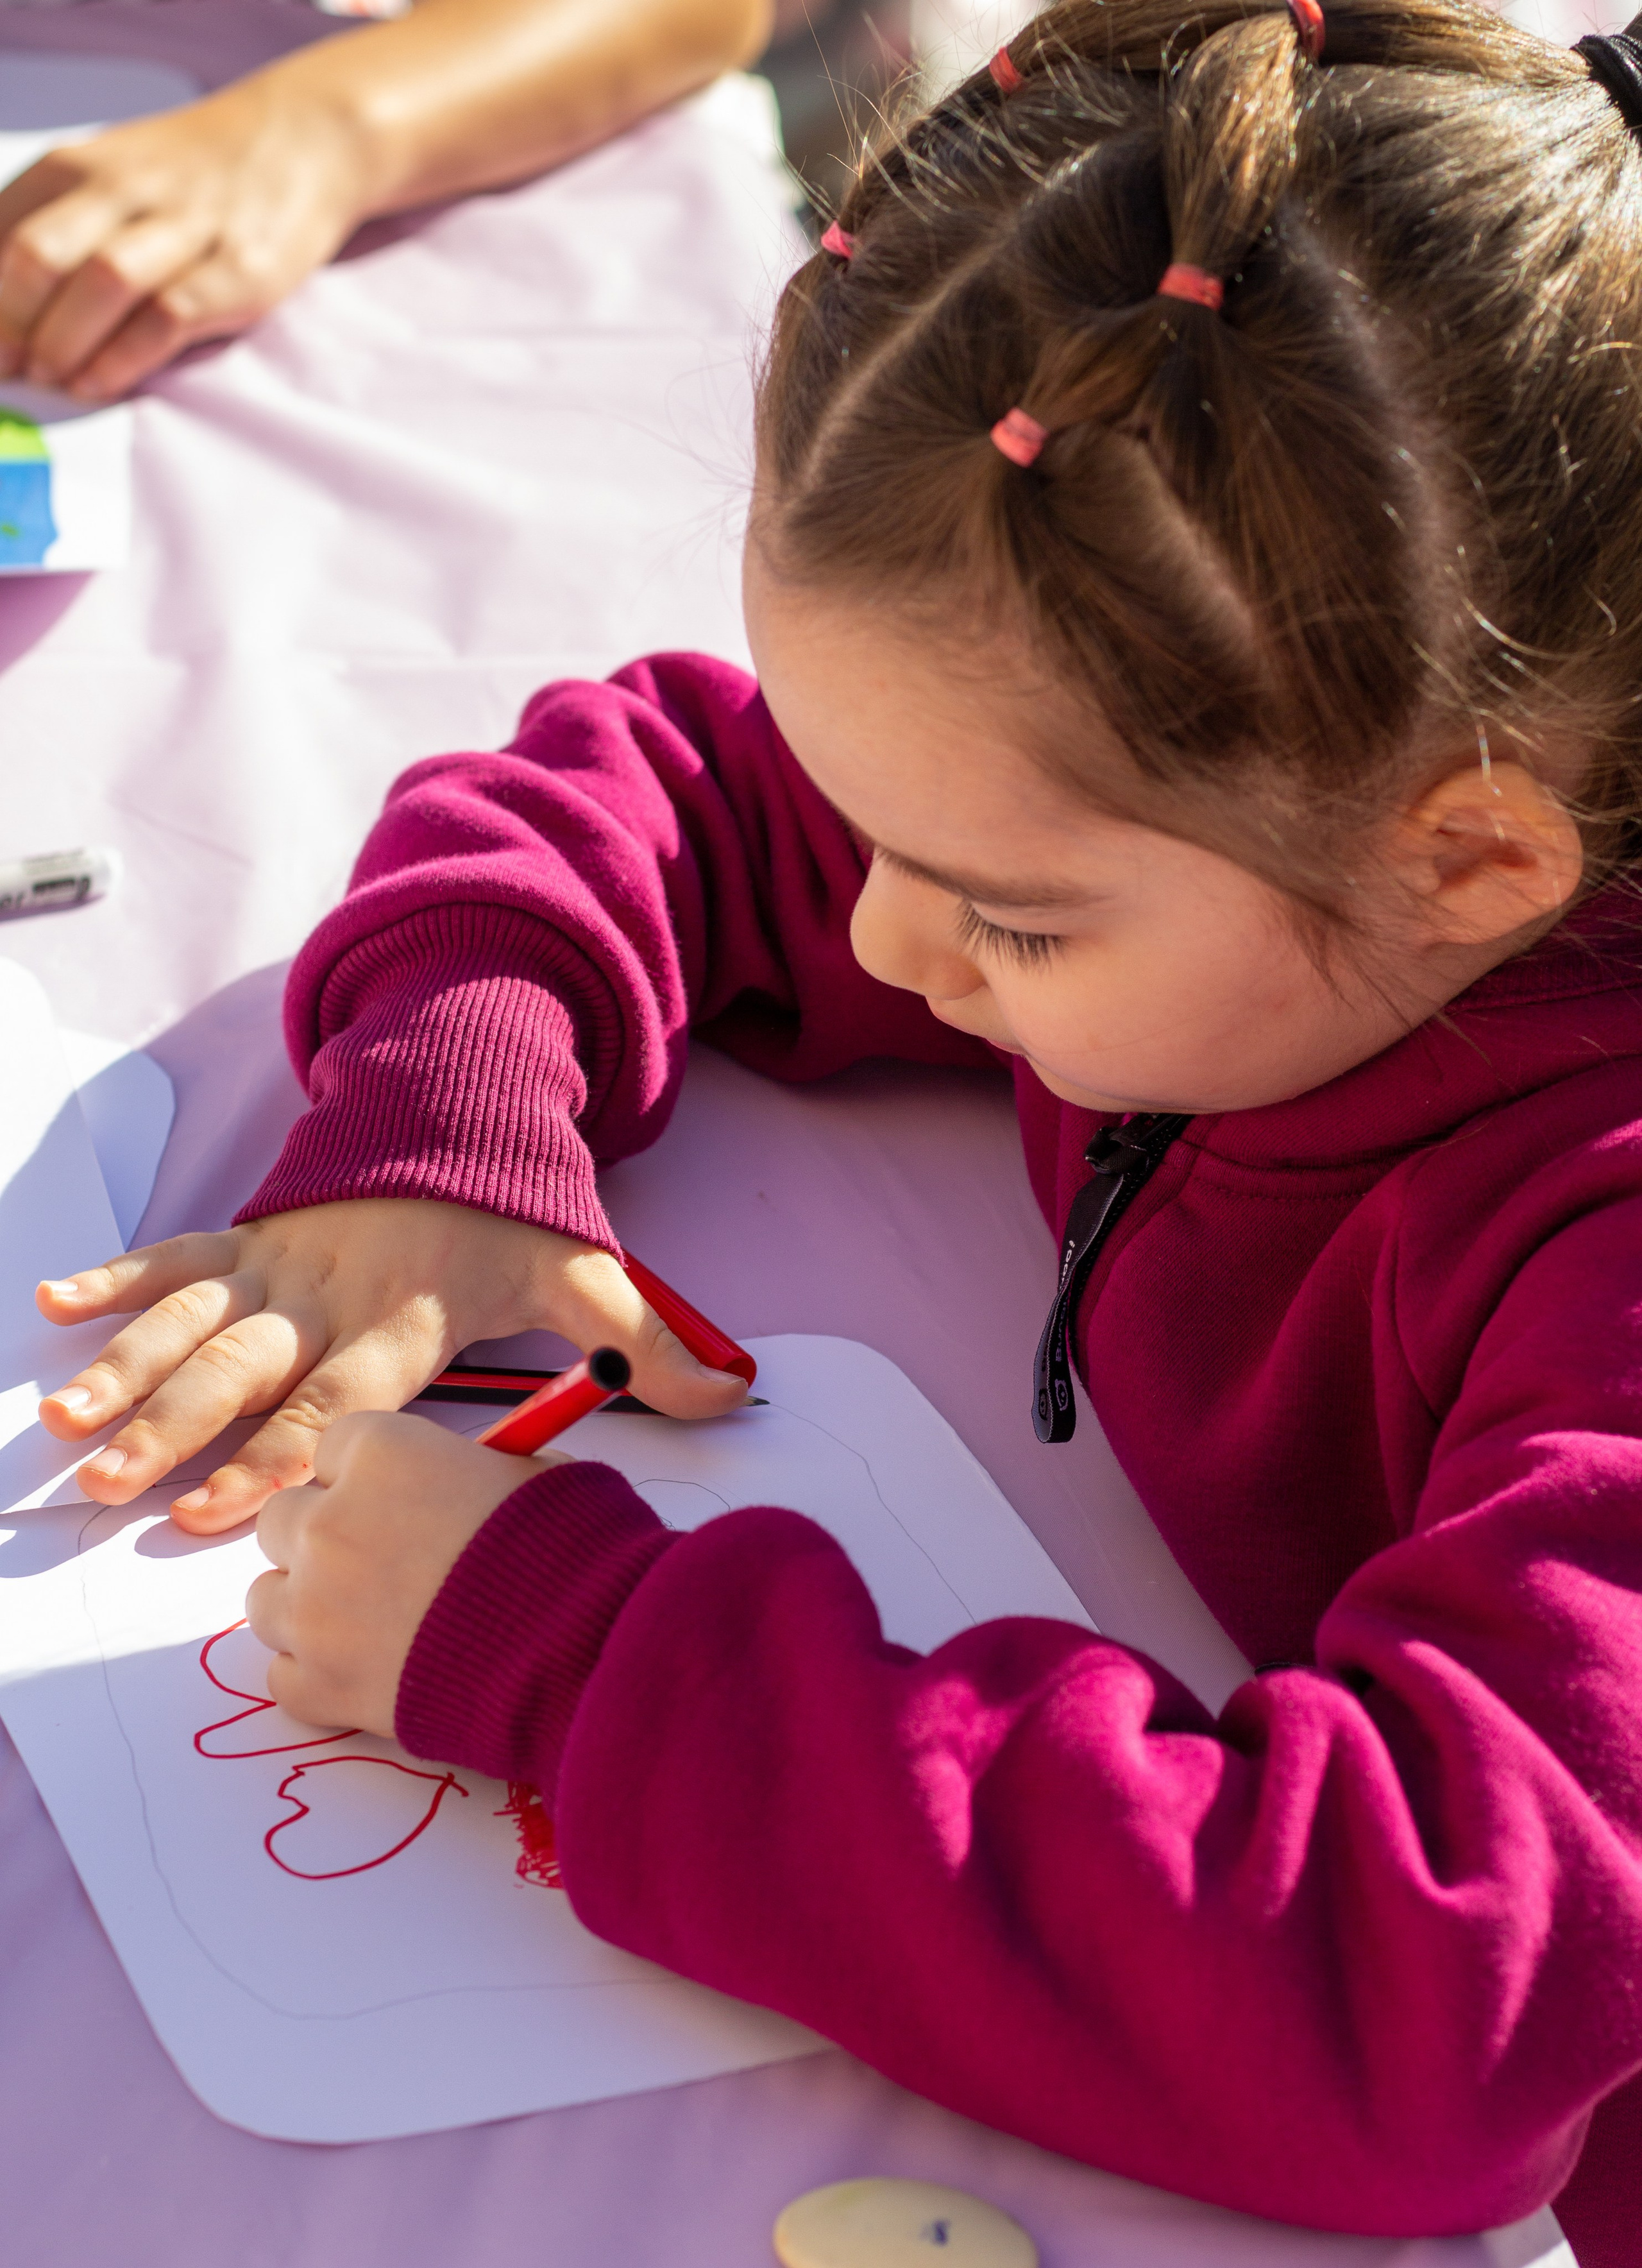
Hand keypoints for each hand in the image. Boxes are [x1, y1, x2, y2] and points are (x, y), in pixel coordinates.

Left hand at [0, 79, 371, 399]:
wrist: (298, 140)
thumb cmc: (191, 178)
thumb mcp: (107, 182)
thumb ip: (54, 230)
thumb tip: (4, 311)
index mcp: (76, 167)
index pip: (3, 231)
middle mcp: (124, 188)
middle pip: (40, 256)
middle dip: (11, 323)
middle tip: (9, 367)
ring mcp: (185, 228)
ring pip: (101, 282)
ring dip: (63, 342)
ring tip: (51, 377)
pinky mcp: (237, 271)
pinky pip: (166, 318)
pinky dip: (124, 357)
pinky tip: (99, 382)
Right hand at [36, 1197, 745, 1531]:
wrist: (463, 1105)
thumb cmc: (518, 1213)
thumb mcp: (591, 1274)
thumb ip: (651, 1344)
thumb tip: (739, 1396)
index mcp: (406, 1313)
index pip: (338, 1400)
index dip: (281, 1457)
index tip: (223, 1513)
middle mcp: (331, 1292)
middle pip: (245, 1369)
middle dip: (175, 1429)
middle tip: (108, 1487)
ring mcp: (282, 1260)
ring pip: (195, 1319)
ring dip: (129, 1368)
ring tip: (65, 1423)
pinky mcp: (253, 1233)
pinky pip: (177, 1255)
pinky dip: (116, 1276)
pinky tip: (51, 1302)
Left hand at [248, 1409, 550, 1736]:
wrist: (578, 1653)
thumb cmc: (570, 1552)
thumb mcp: (534, 1473)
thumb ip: (477, 1469)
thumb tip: (469, 1479)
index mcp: (382, 1453)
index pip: (334, 1448)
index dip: (368, 1477)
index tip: (401, 1501)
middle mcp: (329, 1523)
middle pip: (285, 1520)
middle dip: (326, 1541)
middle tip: (385, 1567)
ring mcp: (314, 1609)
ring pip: (268, 1598)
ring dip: (309, 1608)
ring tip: (372, 1627)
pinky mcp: (317, 1684)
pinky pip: (283, 1673)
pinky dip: (318, 1677)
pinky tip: (372, 1674)